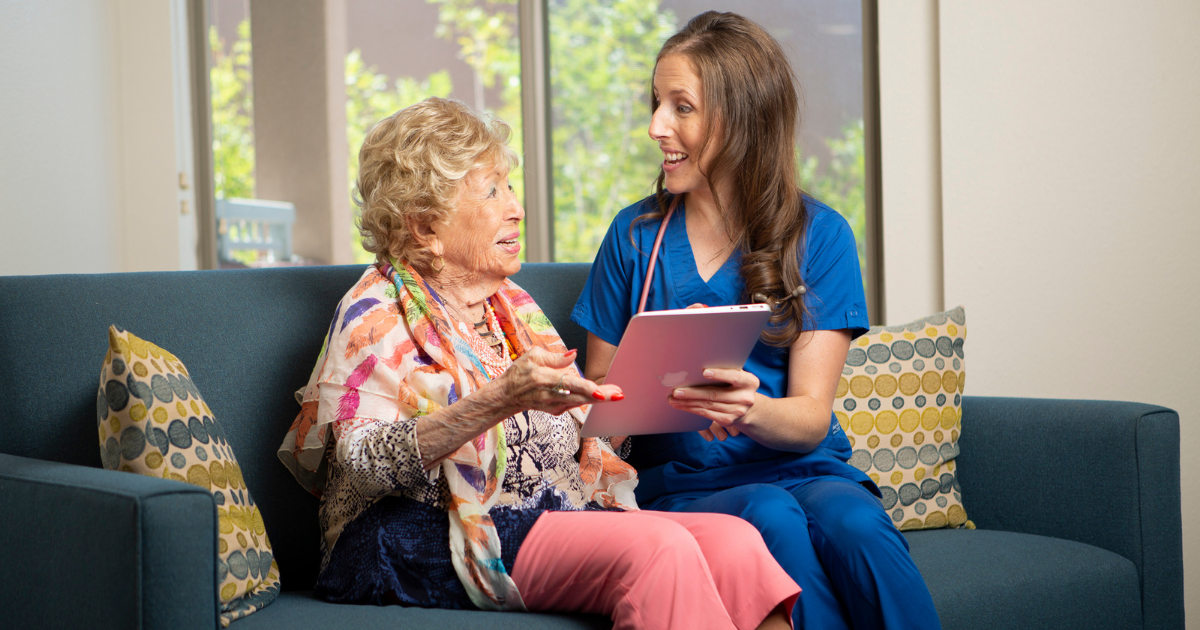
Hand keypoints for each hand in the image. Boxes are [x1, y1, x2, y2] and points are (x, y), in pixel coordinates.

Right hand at [498, 347, 623, 415]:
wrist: (508, 395)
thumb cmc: (520, 373)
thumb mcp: (532, 356)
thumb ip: (555, 357)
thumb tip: (573, 354)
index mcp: (543, 378)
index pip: (568, 384)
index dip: (585, 389)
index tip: (601, 392)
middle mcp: (549, 395)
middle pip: (579, 396)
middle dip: (600, 396)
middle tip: (619, 393)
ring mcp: (553, 405)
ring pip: (580, 402)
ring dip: (599, 399)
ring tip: (617, 393)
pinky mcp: (557, 410)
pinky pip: (575, 404)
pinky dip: (588, 400)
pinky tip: (601, 396)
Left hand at [667, 367, 759, 441]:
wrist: (747, 407)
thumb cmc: (735, 385)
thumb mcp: (737, 376)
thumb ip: (725, 369)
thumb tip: (697, 361)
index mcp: (749, 382)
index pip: (734, 377)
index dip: (720, 374)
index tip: (704, 372)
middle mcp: (745, 398)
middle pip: (715, 394)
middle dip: (693, 392)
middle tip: (676, 390)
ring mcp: (737, 411)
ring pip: (707, 405)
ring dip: (688, 402)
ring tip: (673, 399)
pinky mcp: (728, 421)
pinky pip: (706, 414)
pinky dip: (692, 409)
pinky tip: (682, 406)